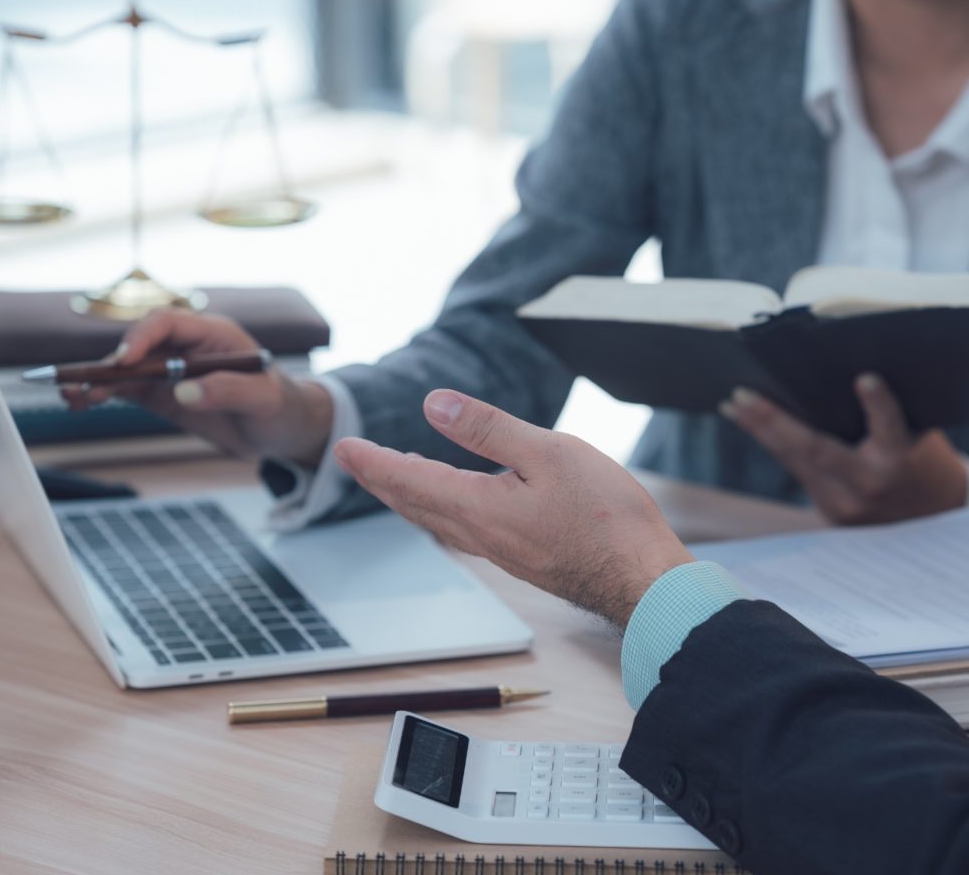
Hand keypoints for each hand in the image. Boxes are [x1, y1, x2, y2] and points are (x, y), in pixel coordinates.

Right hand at [61, 309, 332, 464]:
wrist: (281, 430)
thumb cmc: (278, 407)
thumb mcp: (262, 400)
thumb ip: (228, 390)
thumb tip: (185, 391)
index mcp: (212, 334)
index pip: (168, 323)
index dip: (142, 337)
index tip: (125, 360)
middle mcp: (186, 347)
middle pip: (138, 346)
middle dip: (109, 363)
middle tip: (85, 383)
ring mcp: (171, 371)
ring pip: (125, 369)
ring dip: (97, 380)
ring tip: (72, 396)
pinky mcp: (163, 394)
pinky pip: (126, 390)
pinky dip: (102, 395)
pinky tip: (79, 403)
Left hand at [334, 390, 692, 628]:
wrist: (644, 581)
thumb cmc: (606, 517)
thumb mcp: (549, 453)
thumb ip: (489, 430)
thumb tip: (434, 405)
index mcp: (480, 507)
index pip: (410, 479)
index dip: (374, 461)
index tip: (343, 447)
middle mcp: (481, 534)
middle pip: (415, 504)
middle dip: (381, 479)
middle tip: (354, 459)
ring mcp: (501, 549)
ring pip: (436, 519)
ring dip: (408, 495)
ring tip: (394, 476)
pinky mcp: (521, 555)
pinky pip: (461, 528)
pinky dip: (438, 508)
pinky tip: (453, 502)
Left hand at [720, 374, 967, 524]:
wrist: (934, 519)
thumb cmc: (923, 462)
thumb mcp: (916, 438)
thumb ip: (882, 419)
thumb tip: (839, 378)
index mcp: (901, 461)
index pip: (891, 430)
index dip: (878, 406)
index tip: (865, 379)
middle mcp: (871, 485)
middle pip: (817, 451)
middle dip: (775, 421)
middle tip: (742, 394)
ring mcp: (847, 504)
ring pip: (796, 462)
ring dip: (759, 430)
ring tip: (732, 404)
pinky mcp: (831, 512)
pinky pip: (797, 470)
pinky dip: (771, 442)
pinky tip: (745, 421)